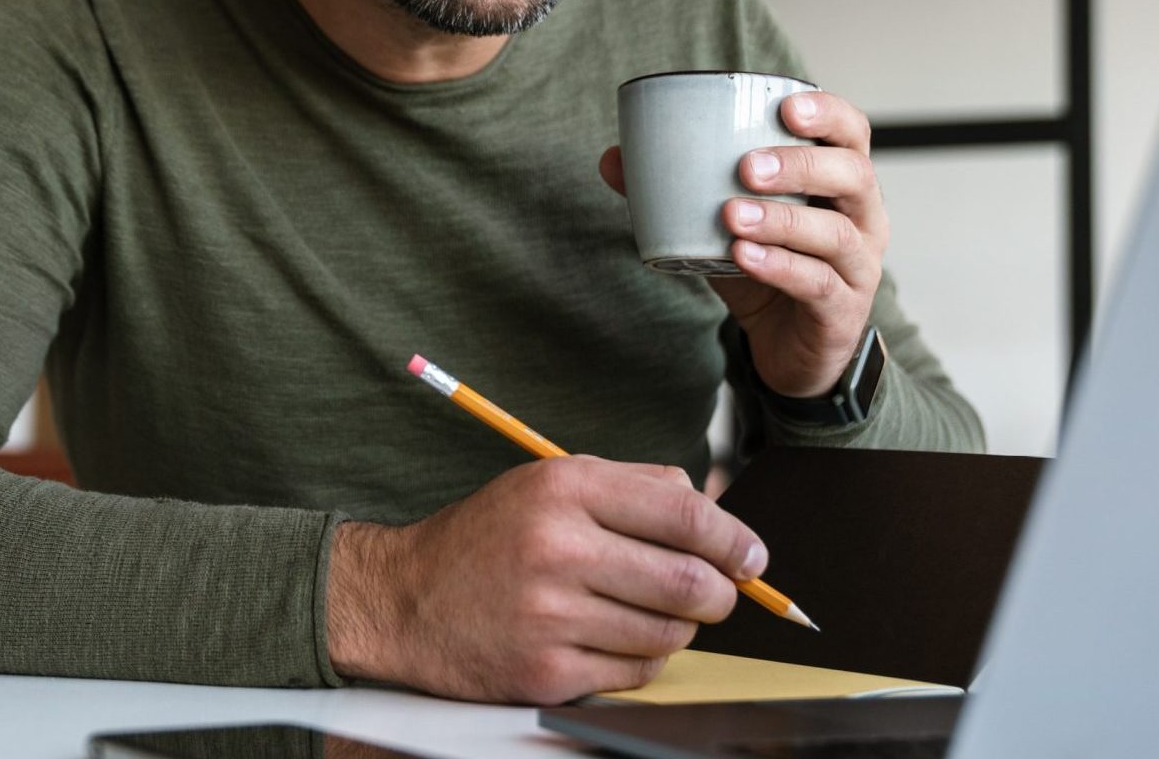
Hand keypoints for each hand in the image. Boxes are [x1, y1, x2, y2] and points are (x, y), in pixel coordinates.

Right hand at [326, 456, 766, 703]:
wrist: (404, 600)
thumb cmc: (490, 539)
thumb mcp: (551, 484)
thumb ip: (637, 487)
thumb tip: (719, 515)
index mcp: (565, 489)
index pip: (685, 517)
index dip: (735, 541)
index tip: (754, 557)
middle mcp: (558, 548)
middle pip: (689, 581)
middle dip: (719, 593)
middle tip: (716, 593)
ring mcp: (551, 614)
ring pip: (669, 632)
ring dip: (677, 627)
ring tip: (647, 611)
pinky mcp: (546, 671)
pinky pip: (636, 672)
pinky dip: (641, 660)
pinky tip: (612, 638)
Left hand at [600, 91, 887, 399]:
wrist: (791, 348)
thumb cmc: (768, 270)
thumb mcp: (724, 226)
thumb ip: (679, 192)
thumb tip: (613, 158)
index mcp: (839, 184)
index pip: (851, 134)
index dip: (828, 113)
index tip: (786, 107)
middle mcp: (862, 218)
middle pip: (852, 175)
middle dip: (800, 165)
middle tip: (746, 167)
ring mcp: (858, 266)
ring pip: (835, 233)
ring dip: (782, 221)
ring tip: (732, 215)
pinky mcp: (842, 310)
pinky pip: (817, 284)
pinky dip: (779, 267)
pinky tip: (743, 257)